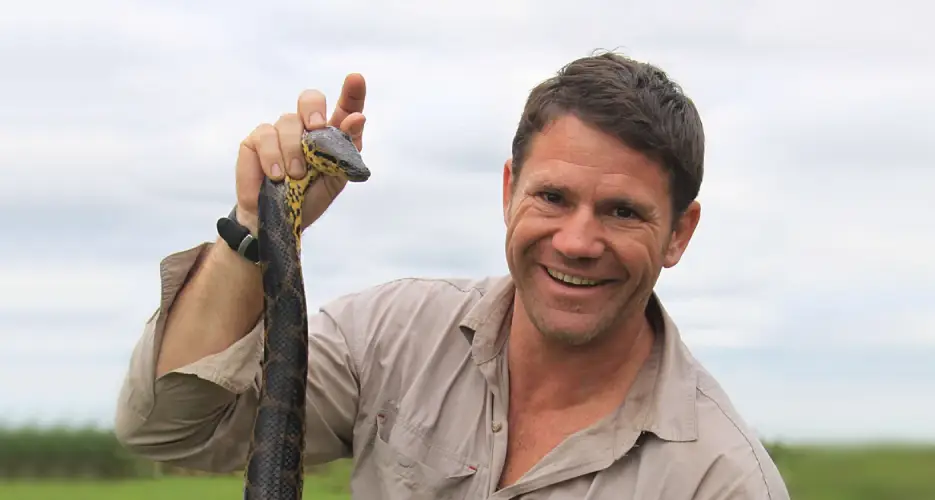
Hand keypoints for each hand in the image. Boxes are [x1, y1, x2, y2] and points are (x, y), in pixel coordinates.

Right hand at [234, 73, 366, 233]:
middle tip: (315, 128)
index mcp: (330, 134)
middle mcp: (305, 127)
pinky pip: (265, 136)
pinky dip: (273, 156)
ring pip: (288, 122)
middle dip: (313, 109)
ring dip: (294, 150)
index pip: (344, 106)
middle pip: (310, 98)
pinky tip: (276, 175)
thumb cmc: (310, 196)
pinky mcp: (256, 140)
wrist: (278, 218)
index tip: (356, 79)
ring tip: (296, 176)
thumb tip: (357, 118)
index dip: (352, 92)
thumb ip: (348, 148)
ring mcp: (279, 130)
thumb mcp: (336, 178)